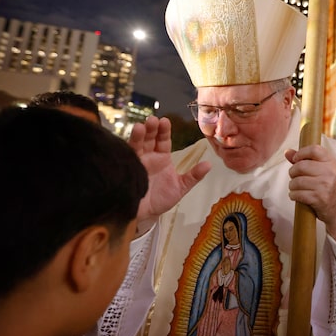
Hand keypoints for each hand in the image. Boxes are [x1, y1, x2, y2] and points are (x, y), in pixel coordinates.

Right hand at [129, 116, 210, 235]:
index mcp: (162, 158)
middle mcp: (148, 157)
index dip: (164, 131)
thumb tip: (209, 165)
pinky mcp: (126, 171)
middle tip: (152, 121)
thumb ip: (193, 176)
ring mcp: (136, 163)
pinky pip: (125, 159)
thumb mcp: (181, 187)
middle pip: (149, 139)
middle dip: (150, 129)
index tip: (165, 121)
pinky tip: (127, 144)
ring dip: (137, 136)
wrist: (147, 215)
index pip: (163, 140)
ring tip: (139, 127)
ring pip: (136, 146)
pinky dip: (125, 151)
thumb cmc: (163, 199)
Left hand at [284, 145, 335, 242]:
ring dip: (292, 186)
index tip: (295, 159)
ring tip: (295, 187)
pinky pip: (297, 194)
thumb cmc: (325, 186)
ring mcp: (325, 185)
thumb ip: (303, 160)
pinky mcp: (319, 198)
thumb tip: (287, 152)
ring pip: (296, 181)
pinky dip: (293, 195)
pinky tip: (296, 195)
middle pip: (301, 166)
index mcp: (330, 162)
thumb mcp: (320, 170)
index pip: (314, 150)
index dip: (301, 153)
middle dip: (292, 172)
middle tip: (294, 177)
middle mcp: (329, 172)